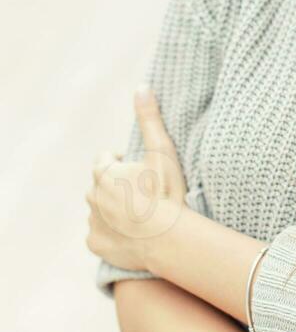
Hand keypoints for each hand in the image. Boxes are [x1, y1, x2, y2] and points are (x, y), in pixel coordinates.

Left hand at [85, 86, 188, 271]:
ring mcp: (92, 221)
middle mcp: (91, 195)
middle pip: (101, 185)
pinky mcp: (95, 243)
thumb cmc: (166, 192)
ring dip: (114, 209)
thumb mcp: (161, 151)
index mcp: (104, 172)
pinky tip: (131, 234)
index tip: (140, 170)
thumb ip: (149, 119)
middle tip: (143, 192)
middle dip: (117, 186)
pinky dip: (111, 233)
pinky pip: (99, 234)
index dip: (123, 162)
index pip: (106, 160)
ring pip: (100, 209)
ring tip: (139, 214)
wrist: (167, 239)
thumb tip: (141, 87)